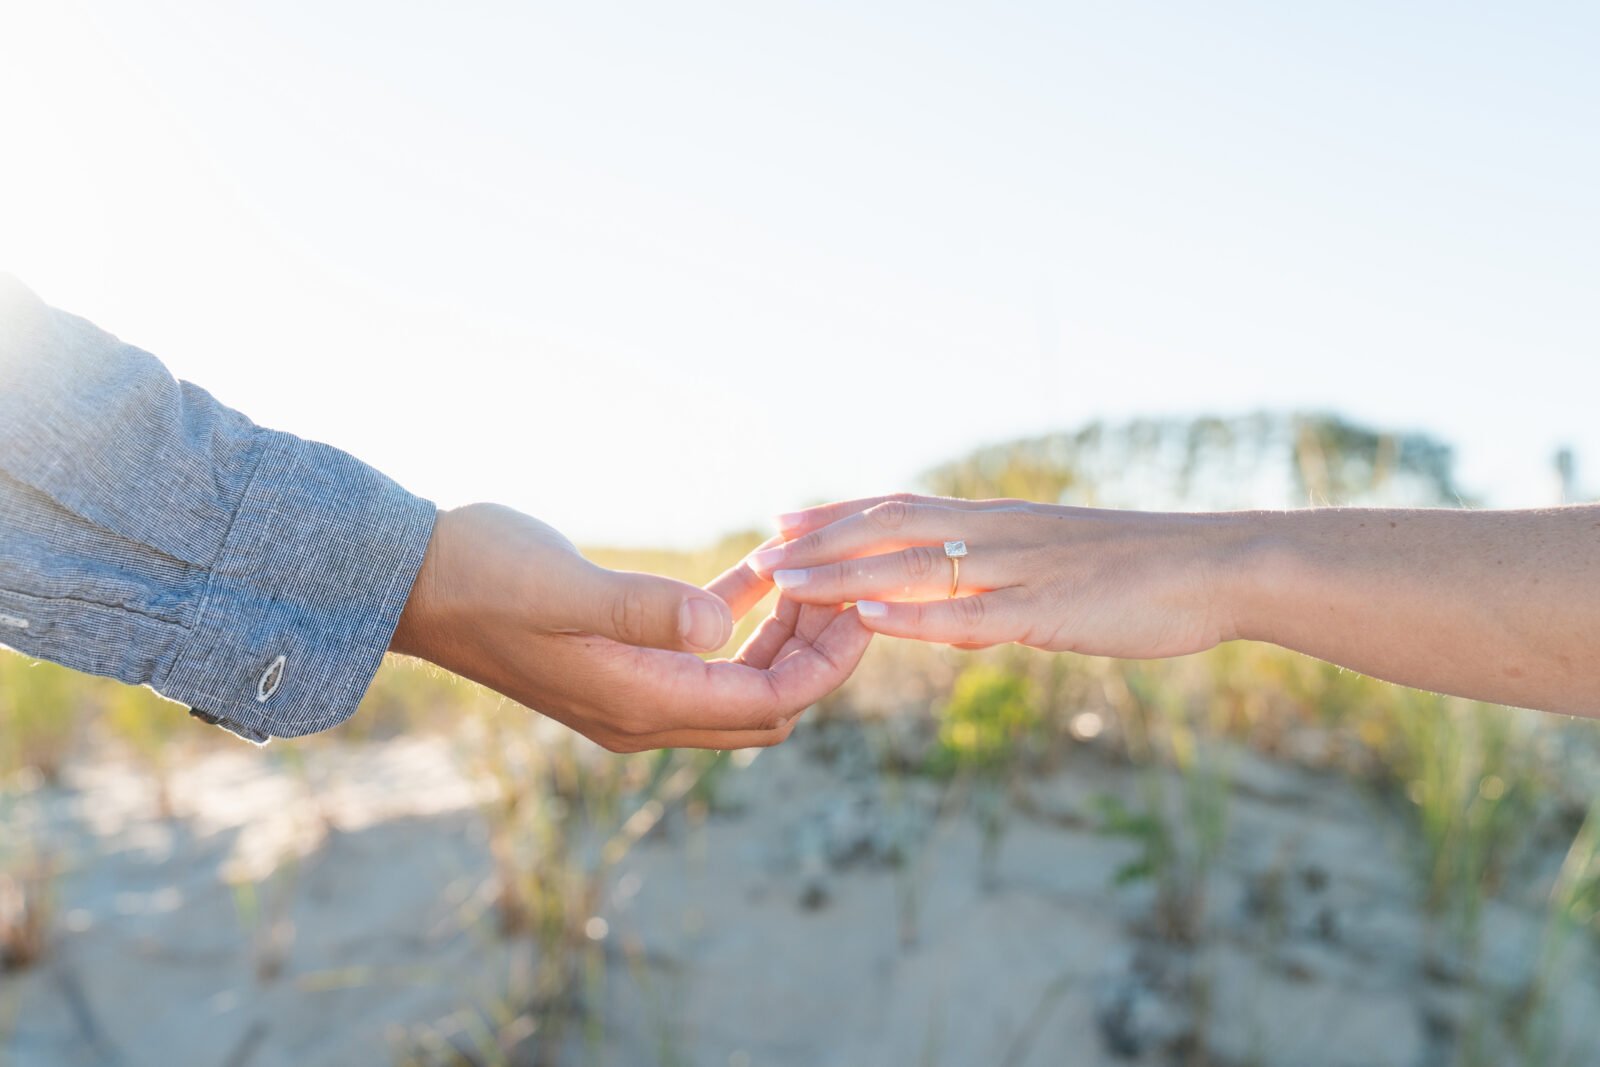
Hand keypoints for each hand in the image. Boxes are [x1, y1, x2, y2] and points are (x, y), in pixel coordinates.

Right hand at [391, 503, 871, 750]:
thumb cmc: (483, 576)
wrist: (411, 582)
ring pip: (738, 677)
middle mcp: (646, 711)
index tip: (862, 608)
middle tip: (844, 588)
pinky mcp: (621, 659)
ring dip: (780, 633)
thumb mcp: (567, 587)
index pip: (770, 702)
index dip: (828, 663)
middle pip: (766, 700)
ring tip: (810, 573)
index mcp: (643, 702)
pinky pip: (701, 650)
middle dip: (814, 652)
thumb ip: (648, 609)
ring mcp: (633, 688)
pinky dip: (737, 616)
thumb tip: (724, 626)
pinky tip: (760, 567)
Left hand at [748, 494, 1239, 657]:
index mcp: (1000, 522)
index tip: (783, 518)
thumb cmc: (1144, 575)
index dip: (837, 514)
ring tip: (782, 581)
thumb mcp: (1058, 575)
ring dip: (843, 572)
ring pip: (914, 566)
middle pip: (890, 527)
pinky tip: (868, 616)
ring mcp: (1019, 569)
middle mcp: (997, 534)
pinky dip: (914, 614)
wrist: (1220, 567)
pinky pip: (969, 612)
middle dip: (819, 539)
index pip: (901, 508)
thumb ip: (998, 593)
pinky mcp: (1046, 609)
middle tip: (759, 547)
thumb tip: (950, 621)